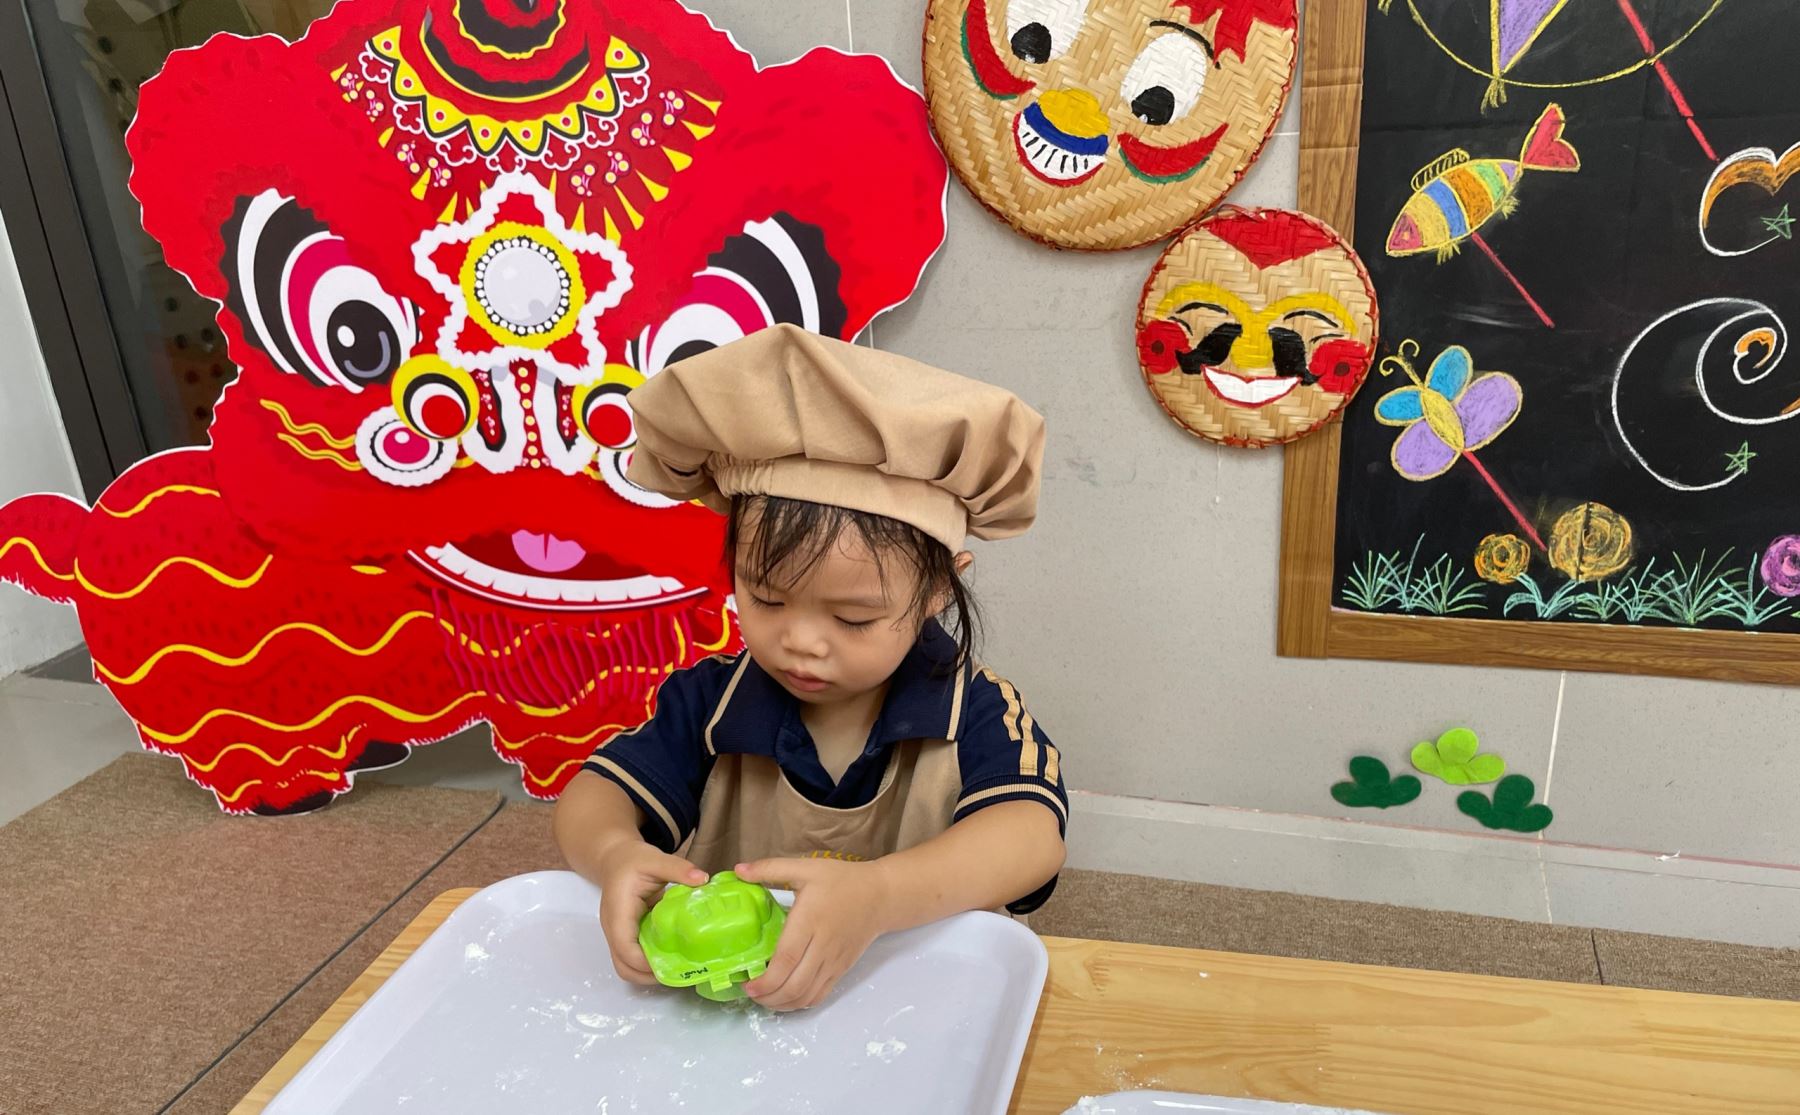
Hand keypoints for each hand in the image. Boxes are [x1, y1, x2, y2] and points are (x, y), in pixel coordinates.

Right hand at [594, 836, 707, 985]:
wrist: (616, 859)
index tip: (673, 963)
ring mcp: (618, 935)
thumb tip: (702, 879)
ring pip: (626, 967)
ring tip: (677, 969)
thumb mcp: (655, 859)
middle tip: (680, 972)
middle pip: (623, 966)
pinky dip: (649, 964)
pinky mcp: (626, 936)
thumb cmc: (633, 860)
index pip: (625, 947)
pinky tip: (671, 958)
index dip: (646, 962)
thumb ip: (677, 868)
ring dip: (649, 973)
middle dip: (649, 975)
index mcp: (618, 912)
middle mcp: (613, 928)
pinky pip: (633, 958)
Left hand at [735, 856, 889, 1010]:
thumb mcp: (806, 868)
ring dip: (782, 1004)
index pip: (787, 959)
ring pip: (806, 995)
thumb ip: (770, 869)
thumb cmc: (841, 880)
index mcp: (810, 920)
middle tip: (750, 993)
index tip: (748, 984)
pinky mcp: (842, 969)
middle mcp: (823, 945)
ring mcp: (834, 961)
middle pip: (794, 984)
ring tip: (764, 998)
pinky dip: (801, 1003)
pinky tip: (787, 998)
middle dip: (768, 997)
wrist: (880, 895)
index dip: (766, 979)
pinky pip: (820, 995)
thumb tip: (738, 871)